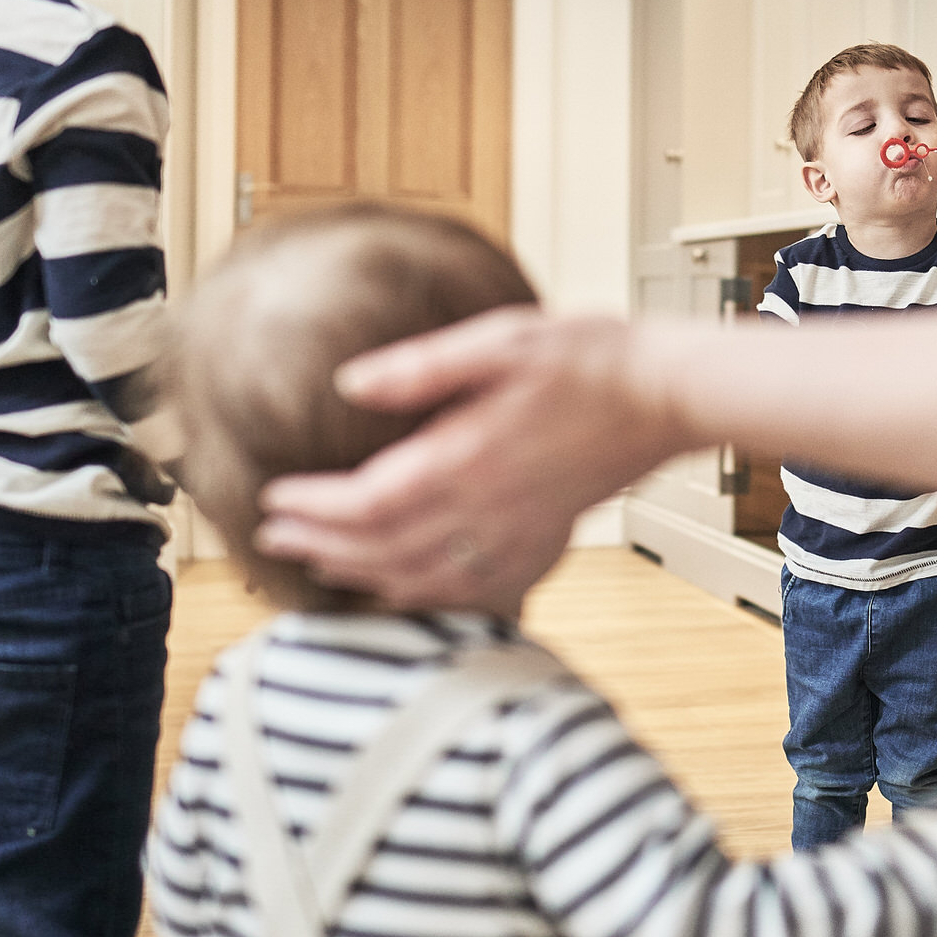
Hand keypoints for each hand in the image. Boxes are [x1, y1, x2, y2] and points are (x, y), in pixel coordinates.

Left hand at [255, 308, 690, 610]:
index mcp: (468, 457)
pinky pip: (472, 590)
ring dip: (362, 575)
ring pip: (422, 578)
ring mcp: (517, 532)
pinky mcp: (542, 539)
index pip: (368, 503)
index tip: (272, 498)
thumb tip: (350, 382)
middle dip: (320, 545)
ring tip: (319, 564)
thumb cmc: (590, 357)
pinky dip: (426, 597)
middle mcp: (488, 509)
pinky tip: (405, 589)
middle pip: (383, 548)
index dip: (313, 507)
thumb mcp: (500, 339)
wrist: (665, 394)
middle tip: (271, 536)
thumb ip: (421, 367)